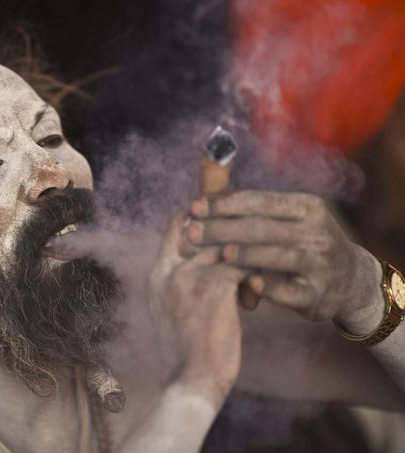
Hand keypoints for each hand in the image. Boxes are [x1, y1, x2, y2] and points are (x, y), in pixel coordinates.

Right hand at [147, 212, 245, 402]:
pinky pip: (243, 267)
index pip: (176, 226)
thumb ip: (181, 284)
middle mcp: (168, 271)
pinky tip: (252, 300)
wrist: (191, 382)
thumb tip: (207, 263)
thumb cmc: (188, 354)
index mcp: (156, 277)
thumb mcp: (172, 313)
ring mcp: (189, 276)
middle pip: (203, 226)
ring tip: (249, 284)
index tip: (223, 224)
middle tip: (248, 240)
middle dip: (229, 229)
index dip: (201, 218)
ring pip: (228, 247)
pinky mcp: (214, 285)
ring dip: (245, 262)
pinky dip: (252, 282)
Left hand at [188, 191, 382, 329]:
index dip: (225, 203)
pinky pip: (290, 290)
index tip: (193, 206)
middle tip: (191, 233)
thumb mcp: (290, 219)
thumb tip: (207, 184)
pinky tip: (249, 284)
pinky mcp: (317, 294)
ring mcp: (320, 264)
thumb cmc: (303, 244)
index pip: (260, 201)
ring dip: (248, 254)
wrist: (351, 281)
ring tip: (220, 254)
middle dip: (224, 229)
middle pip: (264, 227)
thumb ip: (253, 208)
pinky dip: (270, 287)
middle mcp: (317, 232)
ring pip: (279, 255)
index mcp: (306, 207)